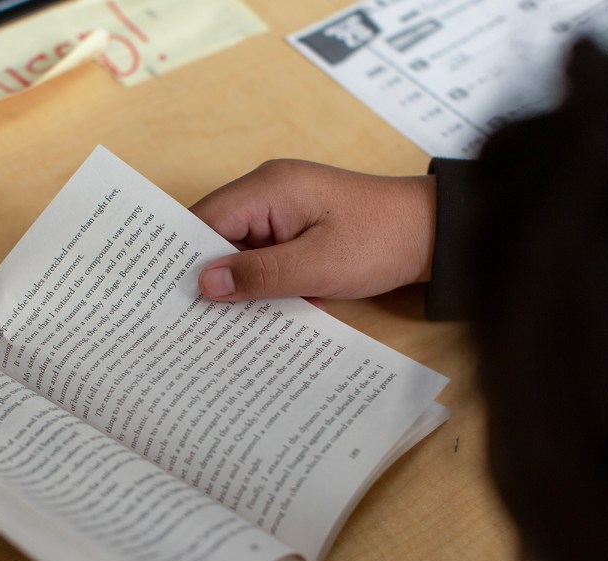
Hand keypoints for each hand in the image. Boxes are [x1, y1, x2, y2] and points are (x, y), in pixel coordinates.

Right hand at [191, 160, 435, 301]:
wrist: (436, 234)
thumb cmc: (382, 240)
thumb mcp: (318, 265)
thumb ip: (260, 274)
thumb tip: (205, 284)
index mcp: (269, 189)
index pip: (203, 219)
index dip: (185, 258)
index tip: (171, 298)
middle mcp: (270, 192)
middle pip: (219, 235)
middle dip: (215, 277)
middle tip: (198, 320)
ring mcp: (284, 210)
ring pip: (242, 250)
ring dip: (247, 285)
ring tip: (236, 324)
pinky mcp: (298, 227)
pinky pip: (267, 256)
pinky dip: (269, 283)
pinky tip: (275, 312)